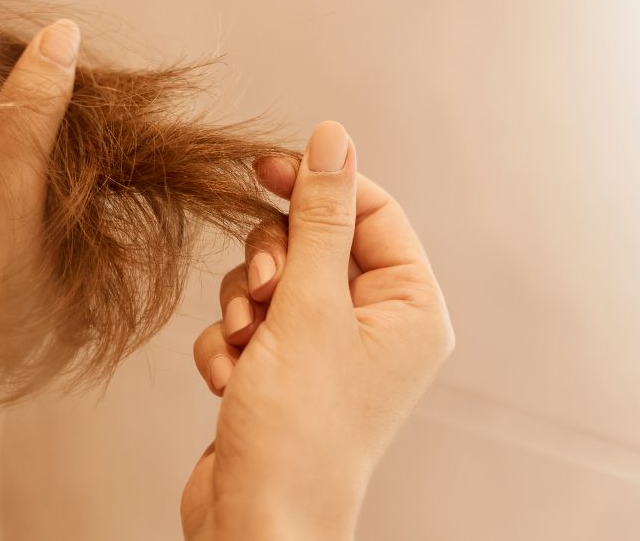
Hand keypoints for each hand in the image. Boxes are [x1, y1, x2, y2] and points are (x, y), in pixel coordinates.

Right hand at [182, 121, 454, 540]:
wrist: (256, 524)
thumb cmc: (299, 430)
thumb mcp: (309, 308)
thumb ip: (319, 218)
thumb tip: (332, 137)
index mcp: (409, 308)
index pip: (370, 211)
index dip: (317, 186)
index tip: (262, 169)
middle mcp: (374, 326)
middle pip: (313, 244)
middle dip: (271, 265)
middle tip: (261, 296)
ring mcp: (326, 351)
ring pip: (271, 282)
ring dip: (243, 309)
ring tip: (245, 349)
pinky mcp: (283, 372)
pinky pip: (249, 324)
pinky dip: (230, 346)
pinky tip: (230, 383)